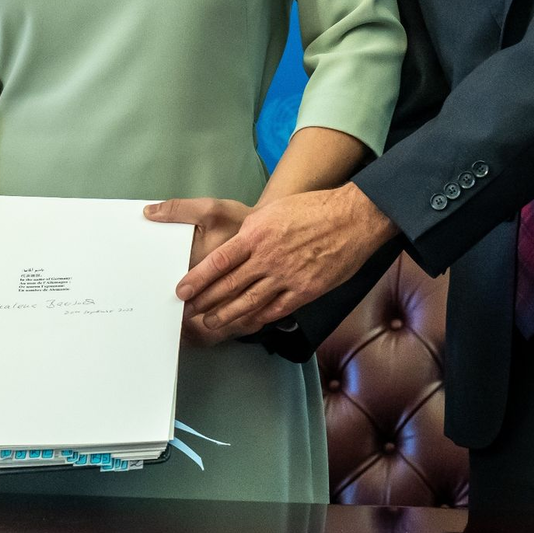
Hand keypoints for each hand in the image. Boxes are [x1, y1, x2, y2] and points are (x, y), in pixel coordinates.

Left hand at [173, 183, 398, 329]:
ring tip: (211, 323)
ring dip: (227, 315)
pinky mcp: (305, 291)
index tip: (183, 289)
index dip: (199, 278)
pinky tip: (248, 323)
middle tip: (189, 311)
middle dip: (206, 301)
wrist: (350, 218)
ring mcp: (286, 277)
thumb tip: (236, 243)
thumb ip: (252, 230)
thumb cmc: (311, 209)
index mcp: (256, 234)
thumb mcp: (273, 211)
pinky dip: (259, 318)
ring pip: (249, 302)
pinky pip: (276, 309)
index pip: (219, 261)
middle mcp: (267, 258)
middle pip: (230, 285)